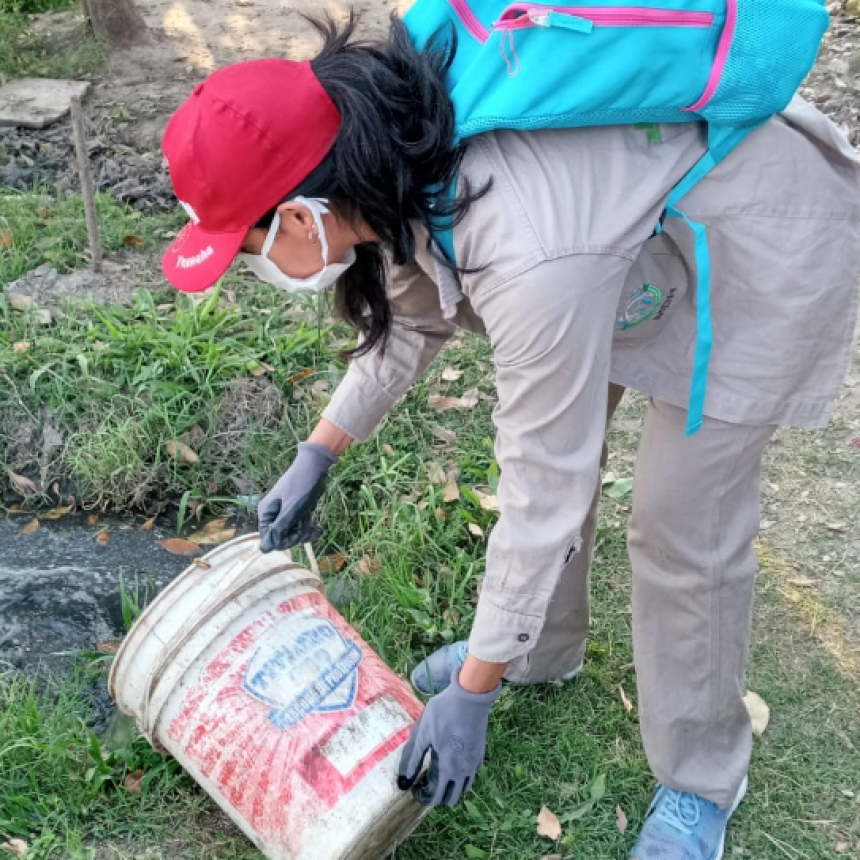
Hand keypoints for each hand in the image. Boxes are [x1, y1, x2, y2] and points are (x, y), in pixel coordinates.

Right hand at [258, 442, 337, 552]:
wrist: (315, 466)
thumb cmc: (302, 485)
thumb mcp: (292, 509)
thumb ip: (279, 529)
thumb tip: (264, 549)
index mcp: (266, 513)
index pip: (269, 539)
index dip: (283, 541)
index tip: (298, 534)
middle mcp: (272, 514)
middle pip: (281, 537)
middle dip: (296, 535)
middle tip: (307, 526)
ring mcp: (284, 513)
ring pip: (292, 533)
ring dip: (304, 531)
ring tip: (315, 526)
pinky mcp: (295, 511)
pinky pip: (299, 526)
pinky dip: (308, 528)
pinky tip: (318, 529)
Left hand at [397, 669, 500, 806]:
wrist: (470, 696)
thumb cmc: (443, 712)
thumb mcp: (423, 732)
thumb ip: (414, 757)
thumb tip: (404, 778)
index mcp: (447, 767)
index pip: (437, 796)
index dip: (425, 798)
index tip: (416, 790)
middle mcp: (463, 770)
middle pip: (452, 797)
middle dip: (439, 796)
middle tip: (427, 784)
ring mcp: (474, 762)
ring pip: (465, 787)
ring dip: (452, 787)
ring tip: (440, 777)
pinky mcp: (481, 752)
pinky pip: (472, 774)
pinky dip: (462, 777)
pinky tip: (454, 764)